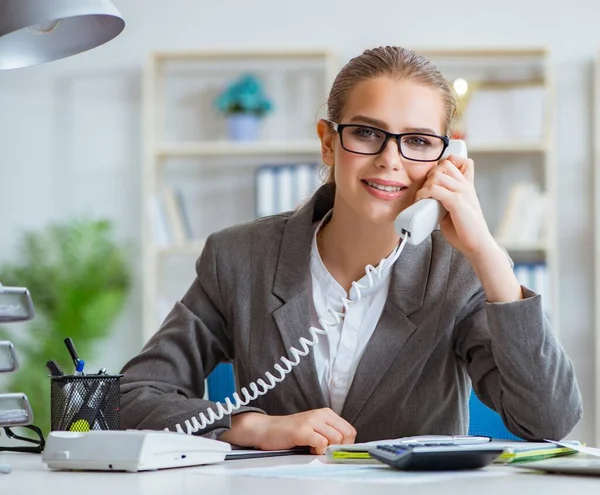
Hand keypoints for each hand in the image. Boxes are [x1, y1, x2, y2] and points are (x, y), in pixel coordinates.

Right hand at [219, 408, 355, 453]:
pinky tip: (308, 448)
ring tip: (315, 448)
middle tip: (326, 451)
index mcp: (326, 413)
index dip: (347, 444)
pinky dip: (318, 450)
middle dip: (339, 447)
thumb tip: (345, 447)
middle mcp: (321, 414)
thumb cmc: (290, 431)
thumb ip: (329, 432)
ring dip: (327, 448)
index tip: (337, 450)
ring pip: (336, 438)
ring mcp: (311, 421)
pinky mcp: (302, 430)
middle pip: (346, 434)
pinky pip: (322, 443)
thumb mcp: (314, 427)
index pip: (350, 430)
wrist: (267, 429)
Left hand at [415, 154, 494, 257]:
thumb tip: (429, 199)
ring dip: (425, 184)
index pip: (462, 161)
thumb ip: (446, 201)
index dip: (445, 164)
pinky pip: (434, 189)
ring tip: (422, 197)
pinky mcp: (456, 202)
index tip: (434, 178)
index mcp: (468, 187)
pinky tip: (420, 201)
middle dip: (430, 174)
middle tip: (425, 189)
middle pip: (445, 164)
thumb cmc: (465, 231)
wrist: (477, 245)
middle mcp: (466, 186)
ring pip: (437, 175)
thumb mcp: (456, 210)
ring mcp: (462, 193)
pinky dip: (423, 194)